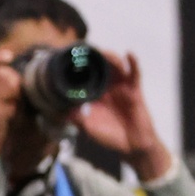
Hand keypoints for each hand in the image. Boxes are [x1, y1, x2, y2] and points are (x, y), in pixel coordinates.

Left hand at [74, 52, 172, 182]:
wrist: (132, 145)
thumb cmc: (110, 137)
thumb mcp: (89, 128)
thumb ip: (77, 119)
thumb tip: (60, 111)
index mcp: (95, 95)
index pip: (86, 77)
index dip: (79, 68)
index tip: (70, 59)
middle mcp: (107, 88)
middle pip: (101, 67)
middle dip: (94, 58)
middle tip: (85, 50)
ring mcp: (121, 87)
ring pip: (116, 66)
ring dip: (110, 57)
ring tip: (102, 53)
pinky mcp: (134, 89)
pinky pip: (135, 73)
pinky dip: (133, 62)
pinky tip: (128, 54)